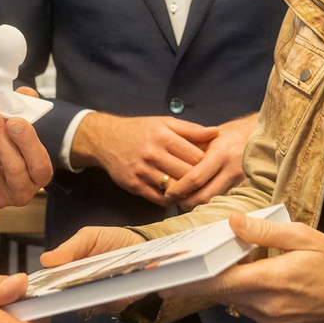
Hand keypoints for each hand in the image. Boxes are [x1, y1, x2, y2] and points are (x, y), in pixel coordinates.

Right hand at [39, 226, 146, 314]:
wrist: (143, 247)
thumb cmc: (113, 240)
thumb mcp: (90, 236)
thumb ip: (70, 247)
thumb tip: (46, 260)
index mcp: (69, 270)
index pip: (51, 283)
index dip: (48, 285)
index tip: (50, 282)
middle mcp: (79, 287)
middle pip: (66, 298)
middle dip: (71, 291)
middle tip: (80, 280)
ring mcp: (96, 297)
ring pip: (86, 305)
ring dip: (93, 294)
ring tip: (103, 279)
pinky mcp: (113, 304)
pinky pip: (107, 307)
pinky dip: (112, 297)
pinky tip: (119, 284)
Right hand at [70, 113, 218, 205]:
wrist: (107, 140)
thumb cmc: (140, 130)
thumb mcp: (165, 123)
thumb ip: (191, 129)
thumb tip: (216, 132)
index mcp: (163, 136)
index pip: (195, 157)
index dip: (206, 163)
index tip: (210, 165)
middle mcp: (152, 154)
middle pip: (187, 174)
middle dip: (198, 179)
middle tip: (205, 181)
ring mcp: (142, 171)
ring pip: (175, 189)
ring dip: (186, 191)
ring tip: (193, 189)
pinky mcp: (135, 186)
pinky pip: (159, 199)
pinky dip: (171, 199)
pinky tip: (176, 194)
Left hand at [161, 213, 323, 322]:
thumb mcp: (301, 235)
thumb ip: (264, 230)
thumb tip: (234, 222)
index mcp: (272, 281)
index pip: (221, 282)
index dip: (193, 278)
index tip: (170, 275)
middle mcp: (267, 304)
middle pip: (220, 291)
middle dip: (200, 276)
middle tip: (180, 263)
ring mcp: (269, 316)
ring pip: (231, 297)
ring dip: (222, 279)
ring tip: (214, 258)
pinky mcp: (273, 320)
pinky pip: (245, 302)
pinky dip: (238, 286)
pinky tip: (243, 269)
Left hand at [168, 113, 255, 209]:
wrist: (258, 135)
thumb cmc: (232, 134)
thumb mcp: (209, 137)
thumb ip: (192, 152)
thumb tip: (172, 169)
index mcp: (220, 154)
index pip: (196, 178)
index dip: (179, 189)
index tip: (167, 192)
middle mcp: (231, 169)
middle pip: (204, 196)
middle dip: (186, 202)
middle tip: (172, 201)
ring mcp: (239, 181)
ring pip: (214, 201)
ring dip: (196, 204)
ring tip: (183, 201)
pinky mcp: (244, 187)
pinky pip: (223, 199)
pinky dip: (209, 202)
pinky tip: (200, 199)